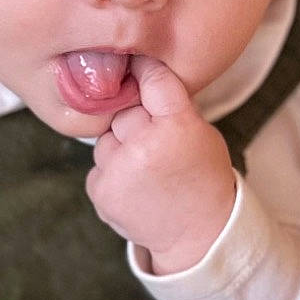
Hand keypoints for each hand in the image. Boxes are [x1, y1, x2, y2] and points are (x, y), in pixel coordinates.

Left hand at [84, 54, 235, 272]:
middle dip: (134, 120)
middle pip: (123, 110)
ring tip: (146, 170)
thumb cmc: (202, 179)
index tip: (139, 65)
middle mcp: (144, 146)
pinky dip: (111, 174)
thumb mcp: (202, 135)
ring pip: (106, 139)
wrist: (197, 234)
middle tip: (152, 141)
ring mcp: (118, 171)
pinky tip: (135, 187)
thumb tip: (138, 77)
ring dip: (120, 149)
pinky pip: (97, 166)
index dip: (146, 71)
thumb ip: (171, 108)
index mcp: (177, 127)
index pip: (153, 80)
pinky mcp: (101, 191)